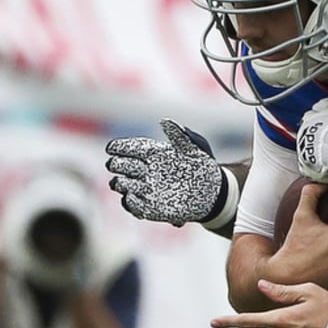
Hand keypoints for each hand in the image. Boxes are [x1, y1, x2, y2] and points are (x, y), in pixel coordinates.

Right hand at [105, 119, 230, 225]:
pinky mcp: (148, 206)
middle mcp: (143, 169)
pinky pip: (131, 205)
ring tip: (137, 184)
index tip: (112, 148)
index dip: (117, 147)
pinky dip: (129, 202)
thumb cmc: (203, 166)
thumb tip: (165, 121)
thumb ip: (181, 135)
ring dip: (121, 183)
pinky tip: (136, 198)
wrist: (214, 191)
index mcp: (152, 152)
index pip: (126, 147)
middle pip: (118, 165)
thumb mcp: (197, 148)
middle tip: (127, 166)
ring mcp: (144, 188)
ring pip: (119, 184)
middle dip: (116, 165)